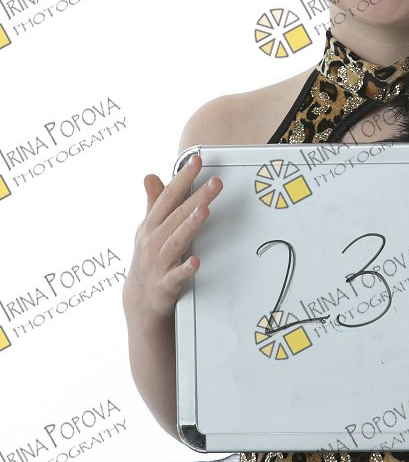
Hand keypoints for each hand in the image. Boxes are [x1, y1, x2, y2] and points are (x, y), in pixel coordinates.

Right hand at [123, 153, 222, 321]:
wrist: (140, 301)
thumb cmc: (148, 259)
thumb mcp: (147, 228)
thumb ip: (153, 202)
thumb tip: (150, 175)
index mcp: (151, 225)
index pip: (168, 197)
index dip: (182, 178)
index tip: (196, 161)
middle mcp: (153, 241)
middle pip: (177, 215)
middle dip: (196, 196)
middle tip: (215, 182)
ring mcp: (159, 263)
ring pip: (176, 241)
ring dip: (190, 226)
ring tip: (204, 211)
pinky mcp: (165, 285)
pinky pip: (176, 276)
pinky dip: (186, 268)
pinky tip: (197, 261)